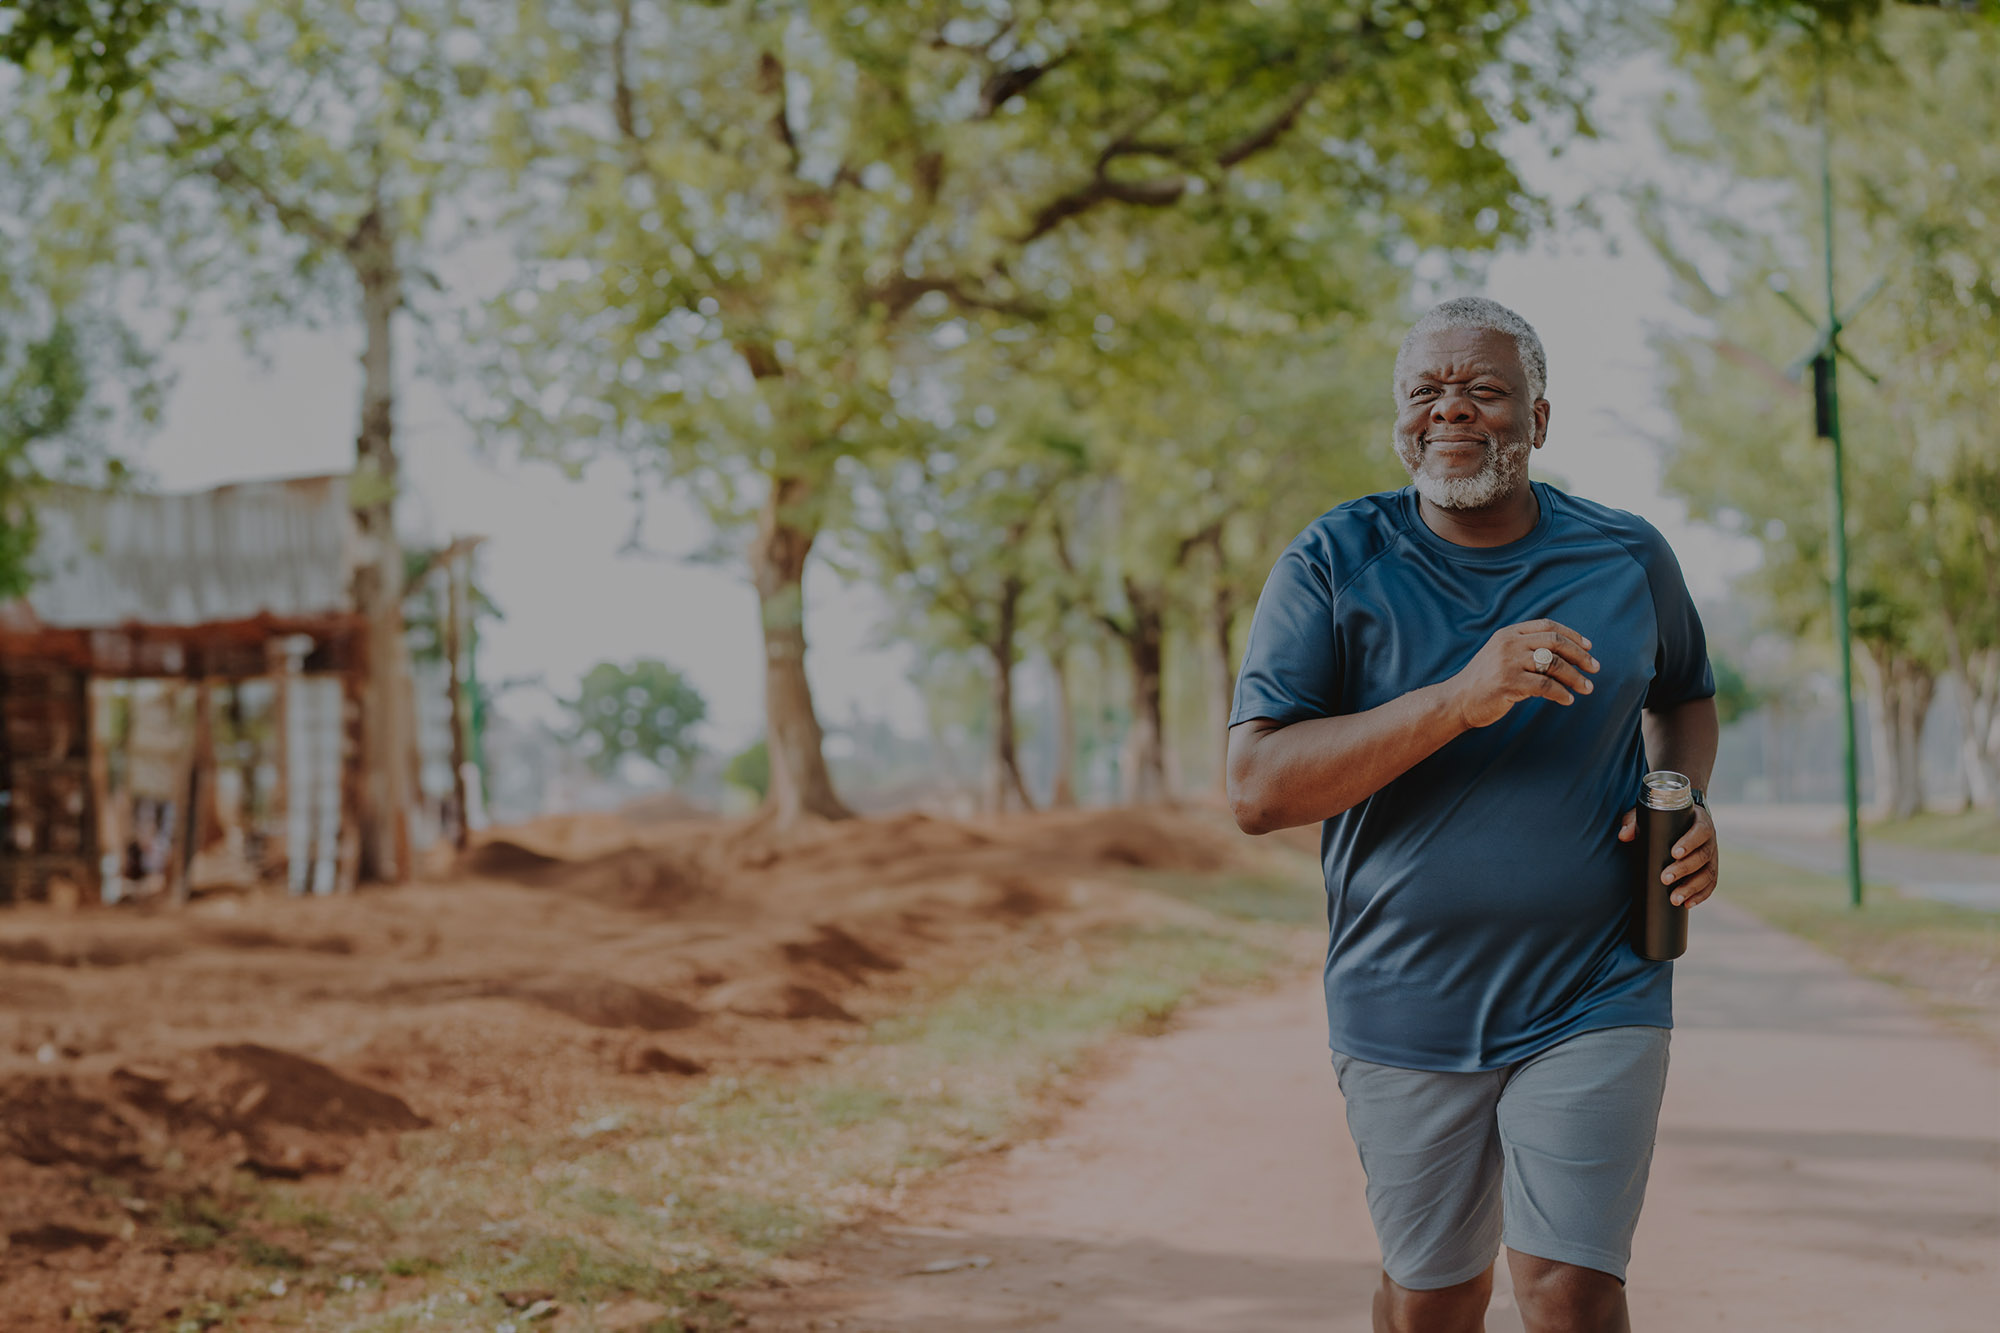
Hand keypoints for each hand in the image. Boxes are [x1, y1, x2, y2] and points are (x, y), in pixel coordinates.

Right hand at [1448, 619, 1598, 729]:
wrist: (1457, 700)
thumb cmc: (1484, 681)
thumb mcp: (1501, 655)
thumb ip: (1525, 649)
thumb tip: (1563, 654)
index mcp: (1508, 633)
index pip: (1548, 626)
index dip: (1572, 635)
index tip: (1589, 647)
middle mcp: (1509, 643)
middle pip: (1555, 642)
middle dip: (1580, 656)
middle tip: (1595, 668)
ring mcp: (1508, 662)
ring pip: (1554, 664)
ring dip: (1576, 677)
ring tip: (1587, 688)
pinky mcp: (1508, 682)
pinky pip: (1545, 686)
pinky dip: (1561, 693)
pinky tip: (1567, 699)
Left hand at [1617, 803, 1718, 907]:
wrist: (1681, 821)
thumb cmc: (1664, 817)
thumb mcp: (1649, 814)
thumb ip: (1635, 821)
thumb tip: (1624, 836)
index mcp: (1699, 821)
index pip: (1700, 831)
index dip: (1690, 843)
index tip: (1674, 853)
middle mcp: (1709, 839)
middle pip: (1703, 856)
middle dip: (1684, 869)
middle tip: (1665, 878)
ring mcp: (1712, 856)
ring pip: (1708, 874)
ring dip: (1692, 888)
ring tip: (1675, 899)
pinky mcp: (1710, 869)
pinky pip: (1710, 884)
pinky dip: (1700, 895)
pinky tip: (1688, 903)